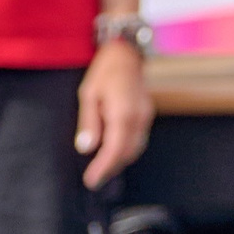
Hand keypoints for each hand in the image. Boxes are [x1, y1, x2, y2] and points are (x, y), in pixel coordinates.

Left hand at [75, 39, 153, 189]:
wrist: (128, 53)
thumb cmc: (105, 72)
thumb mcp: (89, 94)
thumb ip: (89, 122)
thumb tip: (86, 148)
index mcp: (123, 111)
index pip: (115, 147)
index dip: (104, 167)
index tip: (91, 180)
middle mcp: (139, 115)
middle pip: (128, 151)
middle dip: (111, 168)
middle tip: (93, 180)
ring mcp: (146, 114)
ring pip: (136, 147)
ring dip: (120, 160)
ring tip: (101, 170)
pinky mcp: (147, 113)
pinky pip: (139, 138)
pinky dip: (127, 149)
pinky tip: (114, 153)